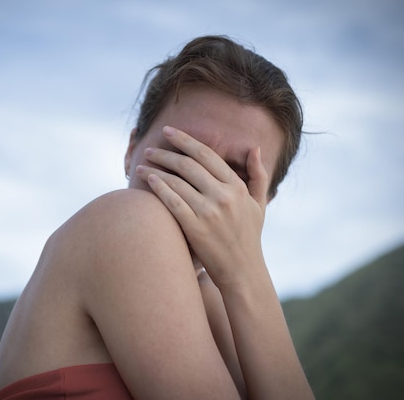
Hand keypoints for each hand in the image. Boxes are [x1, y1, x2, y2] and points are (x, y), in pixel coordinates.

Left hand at [135, 126, 269, 288]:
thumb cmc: (249, 236)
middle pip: (188, 165)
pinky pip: (172, 202)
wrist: (243, 271)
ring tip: (143, 163)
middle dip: (167, 153)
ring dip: (157, 169)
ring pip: (177, 181)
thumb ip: (258, 175)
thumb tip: (255, 148)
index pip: (207, 155)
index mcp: (237, 187)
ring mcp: (209, 212)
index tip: (170, 131)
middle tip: (151, 148)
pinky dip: (158, 188)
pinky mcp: (196, 228)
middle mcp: (223, 196)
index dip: (186, 140)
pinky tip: (148, 180)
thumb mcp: (259, 204)